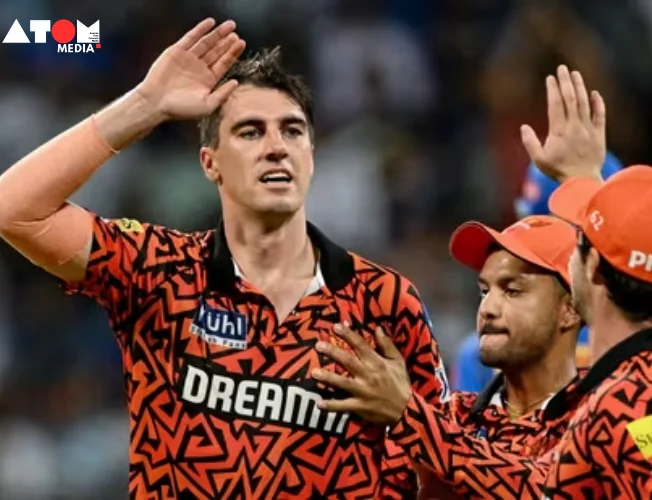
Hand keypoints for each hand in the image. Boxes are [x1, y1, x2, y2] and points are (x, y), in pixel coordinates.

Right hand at [136, 18, 245, 121]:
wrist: (156, 103)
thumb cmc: (181, 109)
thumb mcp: (207, 105)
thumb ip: (223, 94)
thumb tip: (236, 83)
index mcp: (208, 80)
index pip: (224, 63)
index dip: (233, 53)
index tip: (242, 43)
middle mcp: (200, 68)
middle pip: (217, 51)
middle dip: (227, 42)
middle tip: (236, 34)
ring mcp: (189, 58)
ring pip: (206, 43)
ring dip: (218, 34)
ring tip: (230, 26)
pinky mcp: (177, 51)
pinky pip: (191, 38)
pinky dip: (200, 29)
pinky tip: (210, 22)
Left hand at [312, 323, 411, 424]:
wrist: (407, 410)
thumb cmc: (400, 383)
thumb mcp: (398, 361)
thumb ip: (387, 345)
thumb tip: (378, 328)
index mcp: (377, 362)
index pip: (361, 345)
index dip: (348, 335)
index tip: (335, 326)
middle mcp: (368, 375)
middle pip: (348, 361)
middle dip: (333, 352)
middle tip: (318, 345)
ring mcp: (363, 391)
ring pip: (343, 383)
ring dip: (328, 378)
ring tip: (314, 372)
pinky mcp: (360, 406)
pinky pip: (343, 406)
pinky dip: (332, 405)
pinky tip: (318, 404)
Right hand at [521, 65, 605, 182]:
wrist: (582, 181)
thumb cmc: (558, 170)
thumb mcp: (539, 159)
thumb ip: (530, 143)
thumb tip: (523, 127)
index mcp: (559, 131)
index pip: (555, 104)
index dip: (552, 89)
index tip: (550, 78)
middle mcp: (574, 126)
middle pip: (570, 98)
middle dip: (565, 81)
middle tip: (562, 68)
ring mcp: (588, 128)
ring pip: (584, 102)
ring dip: (580, 86)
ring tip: (575, 74)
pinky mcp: (599, 133)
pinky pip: (600, 114)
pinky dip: (598, 102)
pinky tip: (594, 93)